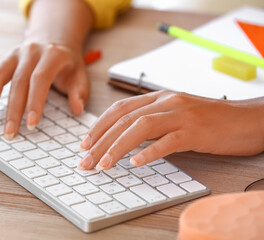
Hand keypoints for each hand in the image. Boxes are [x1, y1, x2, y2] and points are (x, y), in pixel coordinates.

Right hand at [0, 41, 88, 137]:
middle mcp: (31, 51)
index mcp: (52, 55)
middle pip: (18, 81)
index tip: (32, 124)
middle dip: (12, 110)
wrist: (53, 40)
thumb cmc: (67, 63)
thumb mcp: (79, 74)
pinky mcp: (3, 58)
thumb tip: (78, 109)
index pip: (40, 79)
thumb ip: (79, 92)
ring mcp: (14, 53)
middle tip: (9, 133)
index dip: (35, 102)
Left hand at [78, 90, 263, 169]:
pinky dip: (150, 152)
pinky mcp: (196, 131)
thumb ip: (153, 121)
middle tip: (85, 161)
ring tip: (103, 165)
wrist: (247, 119)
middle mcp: (167, 102)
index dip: (99, 126)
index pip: (120, 109)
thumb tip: (126, 138)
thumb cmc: (210, 119)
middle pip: (125, 119)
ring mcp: (182, 115)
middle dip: (100, 141)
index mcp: (160, 97)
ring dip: (117, 147)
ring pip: (141, 128)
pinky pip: (169, 141)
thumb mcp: (176, 114)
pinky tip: (136, 164)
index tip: (84, 143)